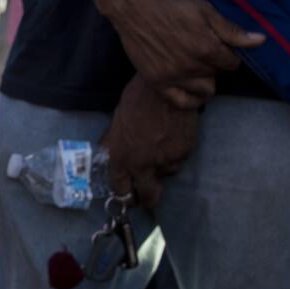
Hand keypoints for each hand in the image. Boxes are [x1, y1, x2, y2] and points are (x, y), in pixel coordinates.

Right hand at [100, 0, 262, 104]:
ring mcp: (173, 76)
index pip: (232, 63)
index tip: (221, 46)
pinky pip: (181, 101)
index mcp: (206, 48)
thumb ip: (231, 30)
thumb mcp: (204, 9)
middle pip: (218, 75)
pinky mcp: (156, 81)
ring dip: (205, 79)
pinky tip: (191, 88)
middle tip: (204, 50)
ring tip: (196, 65)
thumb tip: (261, 41)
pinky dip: (191, 99)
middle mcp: (191, 66)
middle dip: (216, 64)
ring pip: (204, 90)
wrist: (132, 5)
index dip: (229, 53)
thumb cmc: (169, 2)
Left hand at [101, 76, 198, 207]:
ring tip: (163, 143)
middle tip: (150, 195)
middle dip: (149, 199)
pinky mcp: (183, 154)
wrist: (165, 89)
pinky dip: (177, 151)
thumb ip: (113, 142)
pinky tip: (174, 134)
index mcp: (120, 157)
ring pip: (167, 173)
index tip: (129, 194)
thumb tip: (106, 152)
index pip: (120, 189)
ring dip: (164, 165)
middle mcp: (142, 165)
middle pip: (148, 197)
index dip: (125, 194)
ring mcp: (165, 161)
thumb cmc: (137, 100)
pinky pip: (180, 159)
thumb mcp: (117, 121)